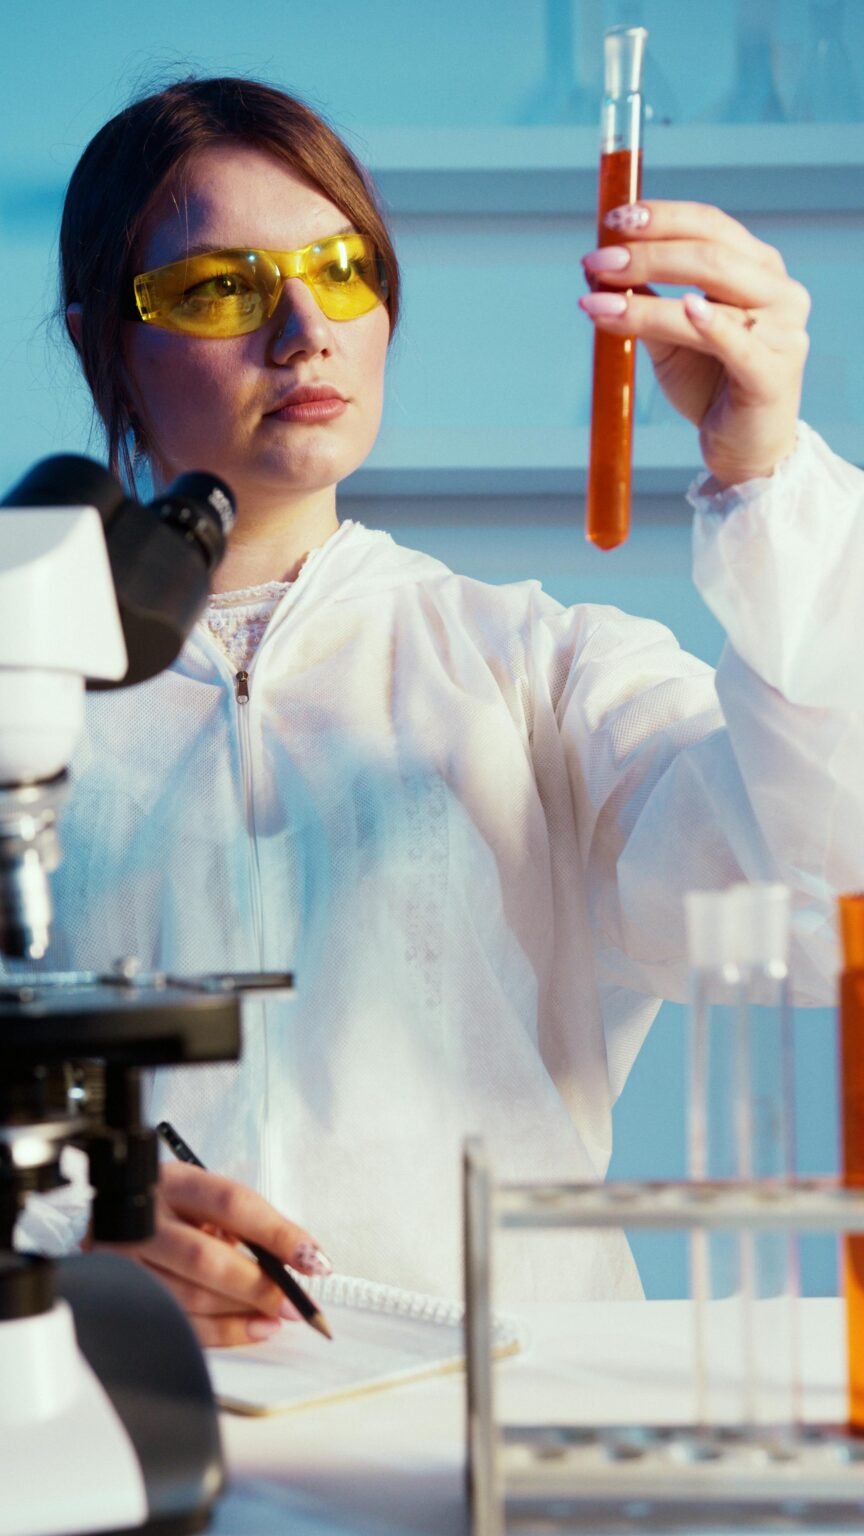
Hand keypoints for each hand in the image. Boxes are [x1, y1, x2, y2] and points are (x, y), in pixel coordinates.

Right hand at [94, 1162, 332, 1346]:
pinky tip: (252, 1329)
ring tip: (278, 1318)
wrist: (117, 1223)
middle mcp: (142, 1220)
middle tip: (296, 1303)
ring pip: (188, 1297)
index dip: (276, 1233)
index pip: (230, 1203)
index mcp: (174, 1183)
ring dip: (242, 1313)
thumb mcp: (206, 1201)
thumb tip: (299, 1261)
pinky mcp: (120, 1299)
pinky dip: (222, 1332)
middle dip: (258, 1285)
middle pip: (204, 1257)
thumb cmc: (177, 1213)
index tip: (312, 1258)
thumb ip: (246, 1226)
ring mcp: (123, 1262)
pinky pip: (176, 1325)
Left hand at [579, 200, 810, 486]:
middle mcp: (778, 290)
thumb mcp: (670, 338)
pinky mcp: (773, 372)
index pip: (708, 225)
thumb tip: (593, 270)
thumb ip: (644, 302)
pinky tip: (684, 307)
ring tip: (598, 295)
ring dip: (649, 292)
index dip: (659, 217)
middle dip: (645, 252)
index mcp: (758, 268)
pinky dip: (709, 322)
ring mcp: (783, 330)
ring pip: (710, 291)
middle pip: (708, 253)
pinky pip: (736, 341)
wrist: (743, 450)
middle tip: (594, 261)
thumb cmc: (710, 386)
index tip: (610, 221)